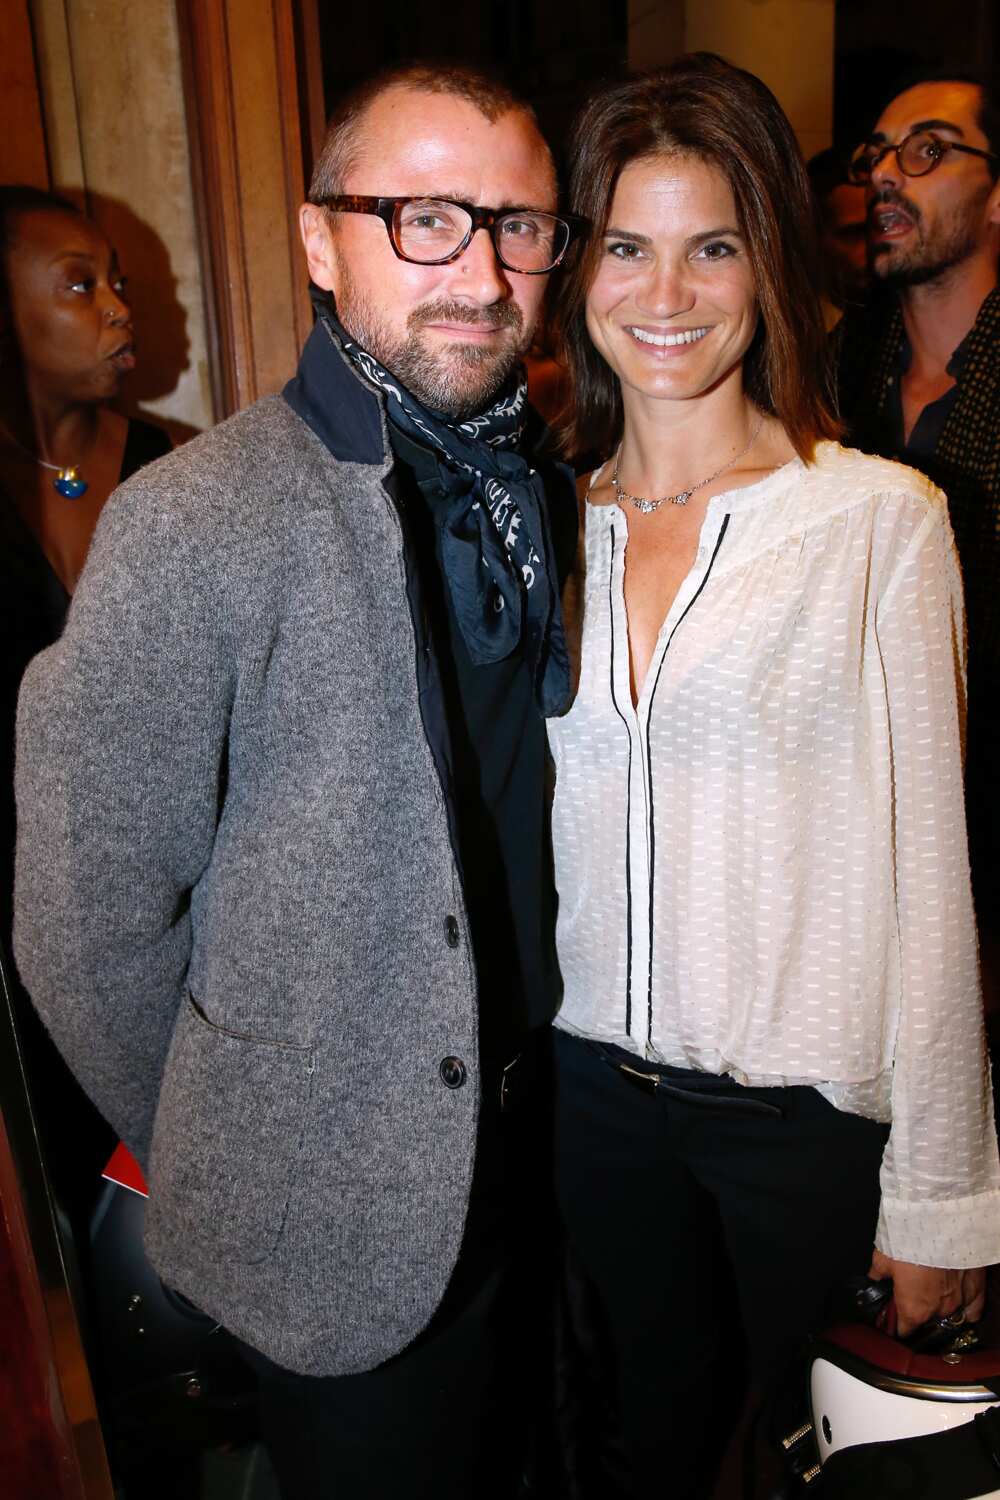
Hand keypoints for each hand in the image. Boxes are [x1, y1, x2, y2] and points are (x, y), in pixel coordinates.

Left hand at [868, 1248, 986, 1336]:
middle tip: (911, 1294)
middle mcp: (939, 1311)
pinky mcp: (977, 1288)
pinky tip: (959, 1302)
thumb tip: (875, 1278)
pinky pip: (974, 1308)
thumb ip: (879, 1273)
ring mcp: (961, 1301)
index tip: (893, 1318)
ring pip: (950, 1314)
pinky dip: (967, 1308)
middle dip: (918, 1312)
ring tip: (933, 1293)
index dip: (896, 1325)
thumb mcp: (882, 1257)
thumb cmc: (907, 1240)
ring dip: (941, 1307)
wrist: (936, 1220)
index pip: (904, 1330)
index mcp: (914, 1309)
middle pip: (927, 1322)